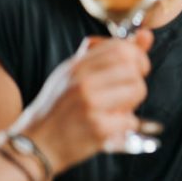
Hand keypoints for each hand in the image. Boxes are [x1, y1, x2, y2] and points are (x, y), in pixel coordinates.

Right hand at [13, 31, 152, 172]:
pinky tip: (109, 126)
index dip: (137, 56)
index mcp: (77, 66)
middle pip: (133, 68)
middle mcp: (82, 81)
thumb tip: (147, 34)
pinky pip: (131, 119)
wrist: (34, 145)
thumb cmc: (58, 108)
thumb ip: (110, 53)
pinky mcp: (97, 128)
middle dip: (138, 79)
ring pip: (138, 90)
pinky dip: (125, 124)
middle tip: (127, 91)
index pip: (121, 48)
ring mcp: (90, 104)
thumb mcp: (75, 74)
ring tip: (116, 109)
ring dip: (133, 102)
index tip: (135, 67)